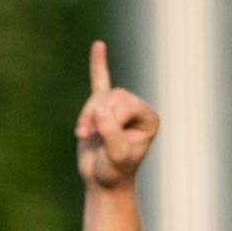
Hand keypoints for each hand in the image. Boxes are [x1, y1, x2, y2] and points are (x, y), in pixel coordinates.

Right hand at [74, 40, 160, 192]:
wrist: (102, 183)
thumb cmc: (114, 173)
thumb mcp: (116, 155)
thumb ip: (111, 132)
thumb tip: (99, 108)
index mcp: (149, 117)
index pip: (127, 103)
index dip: (111, 118)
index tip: (105, 139)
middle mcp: (136, 110)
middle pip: (113, 97)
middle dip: (97, 114)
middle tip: (87, 135)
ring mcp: (119, 108)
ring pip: (100, 97)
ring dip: (87, 113)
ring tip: (83, 133)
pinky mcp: (102, 110)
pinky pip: (100, 82)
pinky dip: (98, 65)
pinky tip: (98, 47)